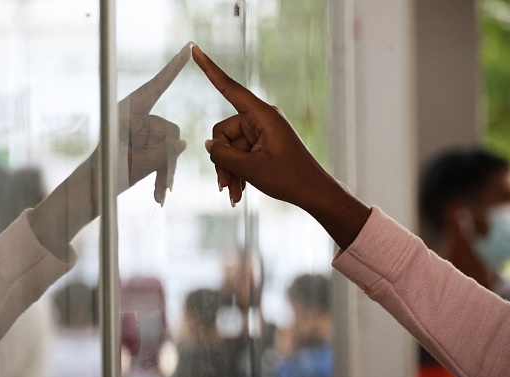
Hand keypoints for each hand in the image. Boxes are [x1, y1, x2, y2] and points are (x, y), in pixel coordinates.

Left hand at [117, 42, 190, 204]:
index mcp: (126, 114)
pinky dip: (164, 176)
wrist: (91, 194)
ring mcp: (143, 135)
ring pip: (171, 147)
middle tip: (162, 183)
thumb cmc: (102, 177)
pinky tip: (159, 197)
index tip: (188, 49)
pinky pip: (167, 158)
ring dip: (165, 171)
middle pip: (169, 129)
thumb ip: (158, 154)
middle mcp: (137, 120)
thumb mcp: (130, 166)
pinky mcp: (147, 149)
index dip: (172, 69)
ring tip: (158, 194)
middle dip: (167, 156)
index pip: (154, 88)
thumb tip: (182, 143)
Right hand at [192, 44, 370, 248]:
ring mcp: (261, 133)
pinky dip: (237, 172)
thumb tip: (209, 145)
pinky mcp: (262, 145)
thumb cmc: (289, 178)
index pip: (230, 88)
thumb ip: (224, 155)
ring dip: (229, 171)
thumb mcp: (251, 169)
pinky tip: (238, 191)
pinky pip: (240, 154)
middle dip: (222, 160)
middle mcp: (261, 119)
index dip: (210, 70)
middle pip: (224, 132)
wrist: (313, 193)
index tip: (196, 49)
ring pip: (230, 147)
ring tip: (233, 194)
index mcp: (263, 115)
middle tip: (224, 186)